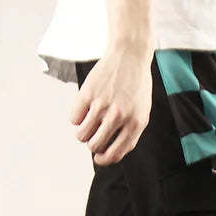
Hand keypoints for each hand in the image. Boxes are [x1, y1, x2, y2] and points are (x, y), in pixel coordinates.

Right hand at [70, 42, 153, 165]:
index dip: (103, 160)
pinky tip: (85, 108)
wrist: (130, 55)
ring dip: (82, 133)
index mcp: (135, 124)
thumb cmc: (136, 87)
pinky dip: (77, 117)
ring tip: (88, 124)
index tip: (98, 158)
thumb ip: (130, 134)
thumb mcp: (142, 112)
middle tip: (94, 136)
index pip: (115, 154)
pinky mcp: (88, 93)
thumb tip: (109, 154)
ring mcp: (102, 104)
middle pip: (95, 146)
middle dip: (92, 145)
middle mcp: (119, 116)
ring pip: (81, 135)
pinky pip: (74, 118)